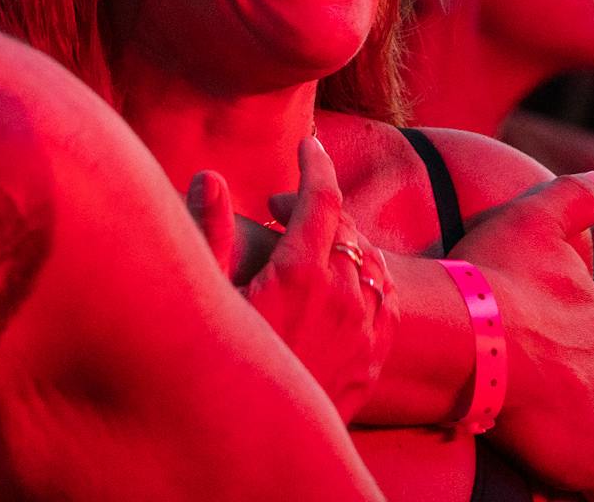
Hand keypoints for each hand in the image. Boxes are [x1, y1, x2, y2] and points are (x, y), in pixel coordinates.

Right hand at [188, 138, 390, 421]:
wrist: (258, 448)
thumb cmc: (219, 371)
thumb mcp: (207, 299)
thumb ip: (210, 233)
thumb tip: (211, 177)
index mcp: (301, 274)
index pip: (323, 197)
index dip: (316, 164)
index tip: (308, 144)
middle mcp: (343, 297)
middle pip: (348, 226)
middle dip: (320, 202)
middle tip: (282, 204)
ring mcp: (364, 330)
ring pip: (372, 261)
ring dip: (344, 239)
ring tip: (309, 241)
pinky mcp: (372, 359)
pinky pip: (386, 298)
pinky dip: (367, 274)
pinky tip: (342, 279)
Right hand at [451, 172, 593, 501]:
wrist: (469, 334)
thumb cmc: (495, 276)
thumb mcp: (534, 216)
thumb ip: (574, 197)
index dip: (588, 351)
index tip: (555, 353)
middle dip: (591, 397)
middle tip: (547, 394)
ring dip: (588, 439)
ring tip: (547, 432)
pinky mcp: (590, 462)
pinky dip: (588, 482)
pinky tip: (560, 470)